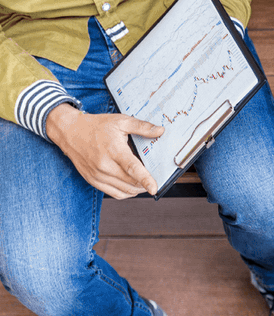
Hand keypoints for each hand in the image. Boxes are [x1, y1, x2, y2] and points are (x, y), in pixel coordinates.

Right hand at [46, 104, 163, 198]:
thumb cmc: (96, 126)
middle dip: (145, 184)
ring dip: (137, 190)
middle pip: (130, 182)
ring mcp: (97, 175)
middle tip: (155, 179)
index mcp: (114, 151)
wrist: (69, 132)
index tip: (154, 188)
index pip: (132, 169)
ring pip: (123, 191)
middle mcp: (104, 165)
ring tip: (145, 183)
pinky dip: (125, 193)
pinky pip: (113, 194)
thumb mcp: (121, 121)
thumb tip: (160, 131)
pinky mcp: (92, 180)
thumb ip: (142, 127)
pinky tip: (132, 186)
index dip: (145, 180)